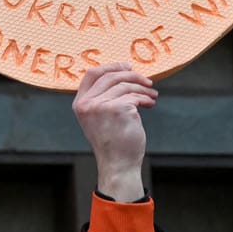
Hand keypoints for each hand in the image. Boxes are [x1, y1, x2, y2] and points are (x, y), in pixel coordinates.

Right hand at [72, 62, 157, 201]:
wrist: (118, 164)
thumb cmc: (113, 142)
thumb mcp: (99, 118)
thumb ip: (102, 98)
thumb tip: (123, 74)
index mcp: (80, 104)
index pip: (92, 74)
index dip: (111, 67)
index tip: (127, 67)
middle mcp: (87, 104)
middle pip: (111, 76)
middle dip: (132, 76)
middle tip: (147, 82)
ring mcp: (101, 106)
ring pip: (125, 85)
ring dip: (143, 89)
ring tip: (152, 96)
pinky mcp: (118, 109)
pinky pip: (135, 96)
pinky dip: (146, 98)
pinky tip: (150, 103)